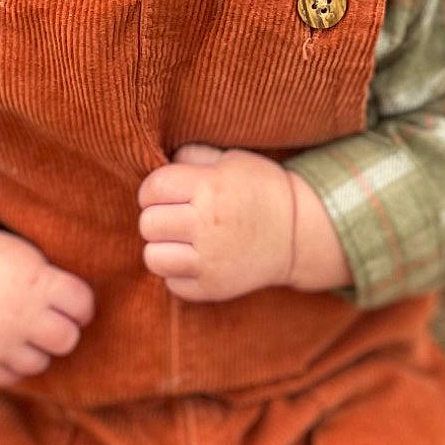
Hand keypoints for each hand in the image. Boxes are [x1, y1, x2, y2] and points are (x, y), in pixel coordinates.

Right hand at [0, 227, 94, 387]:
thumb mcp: (26, 256)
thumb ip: (53, 280)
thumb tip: (82, 308)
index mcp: (37, 284)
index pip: (82, 305)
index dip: (80, 306)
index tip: (71, 305)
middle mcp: (22, 316)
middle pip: (67, 340)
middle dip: (62, 331)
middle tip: (49, 321)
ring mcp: (0, 343)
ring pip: (41, 363)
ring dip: (36, 349)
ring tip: (21, 332)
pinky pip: (13, 376)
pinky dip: (11, 363)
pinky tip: (3, 344)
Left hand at [137, 145, 349, 301]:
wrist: (297, 235)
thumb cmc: (259, 190)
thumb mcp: (231, 160)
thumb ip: (191, 157)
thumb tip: (157, 163)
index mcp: (210, 187)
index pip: (152, 188)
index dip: (153, 190)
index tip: (167, 193)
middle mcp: (208, 225)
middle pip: (148, 223)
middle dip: (156, 217)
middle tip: (175, 217)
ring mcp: (210, 261)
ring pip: (153, 257)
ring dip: (162, 247)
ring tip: (180, 240)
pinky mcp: (211, 288)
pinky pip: (171, 282)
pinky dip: (178, 273)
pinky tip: (196, 259)